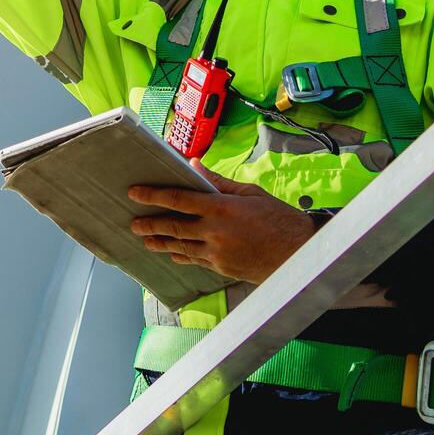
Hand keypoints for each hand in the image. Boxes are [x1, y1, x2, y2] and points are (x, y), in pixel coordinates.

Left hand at [128, 169, 315, 283]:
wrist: (300, 254)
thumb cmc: (279, 218)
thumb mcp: (250, 193)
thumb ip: (218, 182)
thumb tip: (194, 166)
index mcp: (222, 208)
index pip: (179, 199)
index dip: (153, 195)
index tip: (135, 193)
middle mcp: (215, 232)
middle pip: (174, 226)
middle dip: (151, 224)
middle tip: (133, 223)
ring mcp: (217, 253)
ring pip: (181, 247)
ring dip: (161, 242)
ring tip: (145, 239)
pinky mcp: (223, 268)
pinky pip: (196, 261)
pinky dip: (182, 256)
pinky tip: (172, 253)